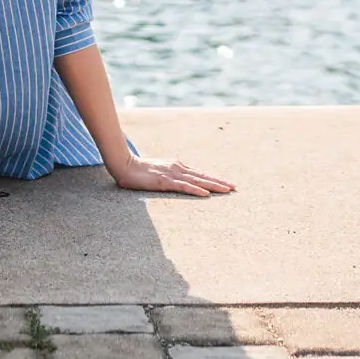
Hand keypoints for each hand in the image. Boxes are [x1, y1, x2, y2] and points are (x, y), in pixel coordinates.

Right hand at [107, 155, 232, 196]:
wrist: (124, 165)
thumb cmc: (140, 170)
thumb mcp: (160, 171)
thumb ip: (171, 175)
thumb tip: (181, 180)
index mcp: (177, 166)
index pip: (200, 174)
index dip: (214, 179)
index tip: (228, 184)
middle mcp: (178, 168)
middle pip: (202, 176)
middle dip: (219, 182)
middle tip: (235, 187)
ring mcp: (171, 174)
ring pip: (197, 181)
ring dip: (213, 185)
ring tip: (227, 190)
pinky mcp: (164, 182)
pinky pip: (183, 186)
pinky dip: (195, 190)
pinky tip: (205, 194)